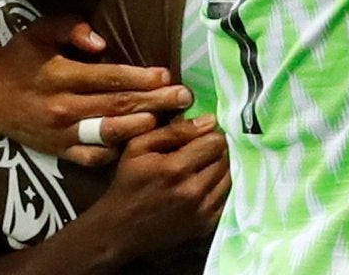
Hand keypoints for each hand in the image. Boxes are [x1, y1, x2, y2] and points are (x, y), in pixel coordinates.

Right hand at [0, 15, 191, 167]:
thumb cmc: (19, 55)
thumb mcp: (41, 30)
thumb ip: (72, 29)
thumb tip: (102, 43)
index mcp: (60, 75)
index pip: (107, 78)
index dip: (139, 78)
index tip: (167, 76)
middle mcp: (62, 107)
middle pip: (116, 106)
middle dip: (154, 103)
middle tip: (184, 99)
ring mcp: (60, 133)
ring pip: (108, 135)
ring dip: (142, 129)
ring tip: (171, 122)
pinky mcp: (57, 151)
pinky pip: (91, 158)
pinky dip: (116, 153)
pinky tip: (141, 146)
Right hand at [88, 116, 230, 255]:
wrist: (120, 230)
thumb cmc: (128, 184)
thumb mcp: (139, 147)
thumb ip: (174, 130)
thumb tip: (209, 120)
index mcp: (176, 169)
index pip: (215, 141)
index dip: (208, 135)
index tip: (197, 138)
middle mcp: (193, 191)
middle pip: (224, 158)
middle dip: (213, 151)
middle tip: (196, 153)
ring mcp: (201, 211)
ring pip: (228, 177)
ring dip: (217, 169)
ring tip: (198, 169)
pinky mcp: (206, 225)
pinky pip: (225, 197)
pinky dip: (217, 188)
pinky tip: (200, 186)